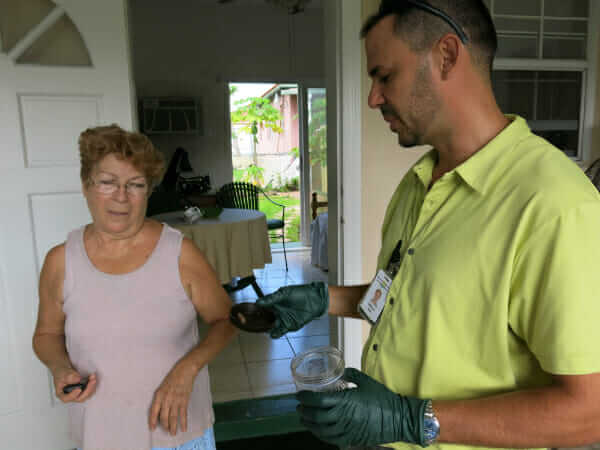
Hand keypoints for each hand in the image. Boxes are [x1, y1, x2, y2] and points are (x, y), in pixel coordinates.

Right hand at [52, 367, 96, 402]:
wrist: (65, 370)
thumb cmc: (61, 373)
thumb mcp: (63, 373)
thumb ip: (69, 377)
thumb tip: (78, 379)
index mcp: (62, 394)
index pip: (67, 398)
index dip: (73, 395)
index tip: (79, 389)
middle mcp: (70, 397)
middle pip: (80, 398)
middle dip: (87, 390)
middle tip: (92, 381)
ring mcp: (77, 394)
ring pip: (86, 395)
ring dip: (92, 386)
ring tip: (93, 377)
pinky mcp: (83, 391)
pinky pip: (90, 390)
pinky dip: (92, 384)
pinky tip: (93, 377)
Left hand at [149, 362, 196, 435]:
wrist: (185, 370)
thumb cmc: (173, 376)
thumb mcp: (163, 386)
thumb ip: (161, 397)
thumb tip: (161, 409)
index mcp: (159, 394)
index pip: (153, 411)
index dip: (152, 421)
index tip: (152, 428)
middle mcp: (166, 399)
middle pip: (163, 417)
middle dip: (164, 426)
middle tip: (166, 431)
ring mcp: (176, 400)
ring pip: (173, 417)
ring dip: (172, 427)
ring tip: (172, 433)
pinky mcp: (184, 400)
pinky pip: (183, 414)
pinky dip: (183, 422)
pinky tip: (183, 428)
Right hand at [256, 282, 327, 337]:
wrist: (315, 299)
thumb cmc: (300, 293)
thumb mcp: (284, 293)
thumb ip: (271, 298)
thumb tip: (258, 302)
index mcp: (274, 303)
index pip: (261, 308)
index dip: (253, 311)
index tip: (246, 314)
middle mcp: (276, 312)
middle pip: (264, 319)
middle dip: (257, 323)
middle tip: (250, 325)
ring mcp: (282, 319)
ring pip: (271, 326)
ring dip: (265, 329)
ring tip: (261, 330)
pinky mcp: (290, 326)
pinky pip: (280, 331)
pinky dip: (275, 334)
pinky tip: (272, 333)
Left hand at [297, 368, 427, 447]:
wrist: (399, 418)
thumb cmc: (383, 398)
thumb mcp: (366, 381)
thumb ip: (350, 374)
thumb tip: (340, 371)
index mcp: (345, 401)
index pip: (318, 400)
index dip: (305, 398)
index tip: (299, 395)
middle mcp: (343, 417)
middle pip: (316, 416)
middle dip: (304, 411)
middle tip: (299, 406)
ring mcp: (346, 430)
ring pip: (321, 431)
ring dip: (309, 425)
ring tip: (304, 419)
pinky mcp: (351, 439)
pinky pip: (331, 440)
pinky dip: (320, 435)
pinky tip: (317, 431)